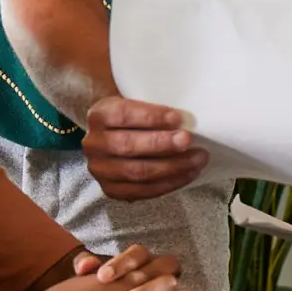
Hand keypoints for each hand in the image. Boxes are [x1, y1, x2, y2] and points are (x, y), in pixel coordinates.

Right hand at [81, 97, 207, 200]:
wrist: (112, 134)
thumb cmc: (133, 115)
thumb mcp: (135, 99)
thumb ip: (154, 103)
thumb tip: (187, 111)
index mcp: (99, 115)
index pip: (123, 115)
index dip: (151, 117)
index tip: (178, 118)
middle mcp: (94, 144)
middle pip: (128, 146)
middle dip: (162, 144)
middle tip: (188, 140)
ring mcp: (100, 170)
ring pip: (136, 172)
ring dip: (171, 167)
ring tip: (197, 159)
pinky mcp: (111, 189)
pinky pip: (141, 191)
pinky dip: (168, 184)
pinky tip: (188, 175)